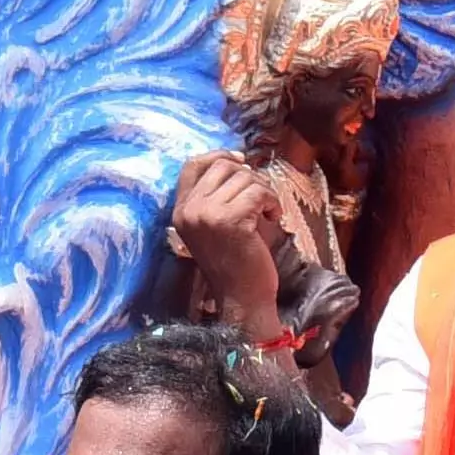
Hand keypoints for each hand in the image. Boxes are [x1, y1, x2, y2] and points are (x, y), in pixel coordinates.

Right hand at [167, 155, 294, 339]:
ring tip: (267, 213)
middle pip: (222, 166)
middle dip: (249, 177)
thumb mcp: (216, 225)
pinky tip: (273, 218)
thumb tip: (239, 160)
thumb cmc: (236, 263)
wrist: (242, 299)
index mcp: (180, 211)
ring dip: (264, 191)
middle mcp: (189, 210)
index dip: (218, 156)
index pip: (192, 165)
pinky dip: (272, 202)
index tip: (242, 162)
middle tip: (261, 199)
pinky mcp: (230, 220)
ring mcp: (207, 214)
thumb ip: (218, 195)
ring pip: (244, 177)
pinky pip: (258, 192)